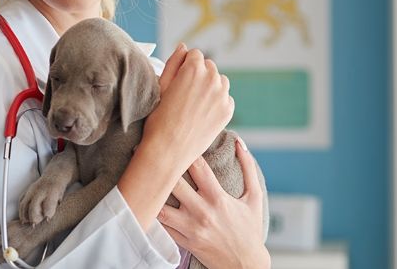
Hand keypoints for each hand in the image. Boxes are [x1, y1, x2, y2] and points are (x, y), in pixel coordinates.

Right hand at [144, 44, 234, 174]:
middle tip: (185, 94)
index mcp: (193, 68)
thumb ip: (174, 62)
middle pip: (209, 66)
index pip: (195, 54)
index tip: (178, 80)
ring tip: (195, 103)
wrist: (168, 150)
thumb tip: (184, 46)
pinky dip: (217, 102)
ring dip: (211, 86)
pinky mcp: (228, 110)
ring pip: (220, 80)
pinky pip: (226, 98)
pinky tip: (203, 113)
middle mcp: (212, 78)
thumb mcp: (161, 86)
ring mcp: (222, 95)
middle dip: (199, 74)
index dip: (185, 66)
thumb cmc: (159, 118)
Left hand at [158, 139, 269, 268]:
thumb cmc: (250, 229)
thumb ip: (248, 167)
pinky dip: (152, 215)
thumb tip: (240, 142)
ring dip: (152, 193)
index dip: (185, 150)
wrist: (245, 265)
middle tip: (147, 153)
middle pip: (173, 183)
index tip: (177, 141)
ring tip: (141, 178)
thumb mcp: (254, 197)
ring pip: (161, 207)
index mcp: (218, 198)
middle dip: (161, 166)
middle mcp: (202, 211)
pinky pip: (161, 227)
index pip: (197, 167)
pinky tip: (145, 203)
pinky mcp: (184, 242)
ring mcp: (190, 228)